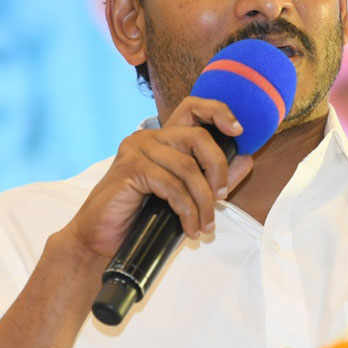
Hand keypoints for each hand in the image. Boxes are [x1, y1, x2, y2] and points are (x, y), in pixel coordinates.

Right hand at [63, 98, 253, 258]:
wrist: (101, 240)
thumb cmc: (140, 218)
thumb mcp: (184, 196)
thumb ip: (213, 178)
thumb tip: (246, 160)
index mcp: (161, 138)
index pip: (191, 108)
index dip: (217, 112)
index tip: (238, 130)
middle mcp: (148, 137)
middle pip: (197, 137)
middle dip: (218, 168)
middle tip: (222, 197)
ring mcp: (137, 150)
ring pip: (187, 167)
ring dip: (203, 202)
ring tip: (205, 226)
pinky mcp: (130, 169)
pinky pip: (172, 186)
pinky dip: (187, 210)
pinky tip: (189, 228)